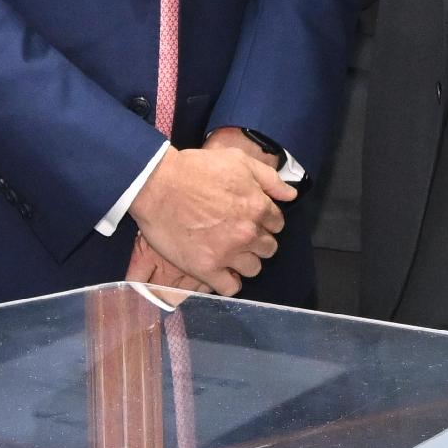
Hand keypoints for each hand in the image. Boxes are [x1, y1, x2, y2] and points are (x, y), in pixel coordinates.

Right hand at [129, 132, 297, 294]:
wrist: (157, 184)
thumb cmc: (196, 168)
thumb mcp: (238, 160)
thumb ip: (269, 179)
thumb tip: (290, 195)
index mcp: (258, 207)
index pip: (277, 224)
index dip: (264, 222)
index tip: (251, 220)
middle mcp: (248, 233)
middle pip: (268, 248)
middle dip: (257, 242)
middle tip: (238, 236)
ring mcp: (228, 253)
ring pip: (253, 269)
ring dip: (244, 262)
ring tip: (228, 253)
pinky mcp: (206, 268)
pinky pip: (231, 288)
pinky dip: (228, 282)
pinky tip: (221, 272)